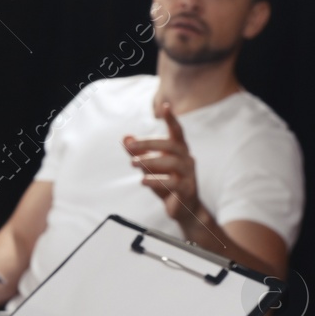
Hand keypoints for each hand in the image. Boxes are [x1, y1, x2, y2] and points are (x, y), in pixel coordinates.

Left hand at [123, 102, 201, 225]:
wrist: (182, 209)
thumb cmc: (166, 183)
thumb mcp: (149, 166)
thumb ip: (138, 152)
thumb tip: (124, 137)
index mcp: (179, 150)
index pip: (177, 131)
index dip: (172, 119)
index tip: (166, 106)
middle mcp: (187, 159)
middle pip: (171, 144)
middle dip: (149, 143)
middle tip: (130, 146)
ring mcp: (189, 174)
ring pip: (172, 162)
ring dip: (150, 161)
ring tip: (132, 163)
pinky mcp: (187, 189)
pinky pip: (172, 182)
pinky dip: (156, 181)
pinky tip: (142, 181)